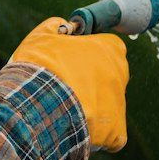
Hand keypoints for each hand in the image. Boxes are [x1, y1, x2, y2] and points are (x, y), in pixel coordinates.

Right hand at [11, 17, 128, 151]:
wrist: (37, 105)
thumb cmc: (42, 67)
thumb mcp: (43, 35)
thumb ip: (58, 27)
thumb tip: (63, 27)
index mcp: (110, 50)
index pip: (107, 45)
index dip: (88, 50)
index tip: (72, 55)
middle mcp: (121, 76)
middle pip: (108, 75)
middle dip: (90, 77)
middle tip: (66, 80)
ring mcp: (119, 105)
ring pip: (106, 103)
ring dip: (89, 102)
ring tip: (63, 105)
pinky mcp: (115, 132)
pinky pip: (108, 131)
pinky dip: (94, 129)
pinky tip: (74, 124)